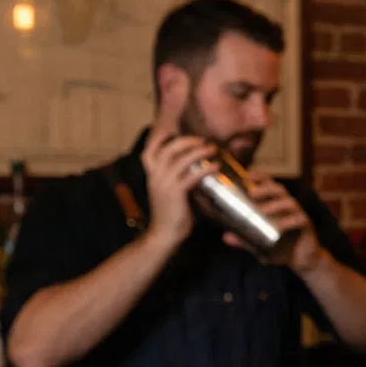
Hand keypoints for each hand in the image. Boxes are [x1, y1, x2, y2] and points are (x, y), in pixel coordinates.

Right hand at [141, 134, 215, 248]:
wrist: (164, 235)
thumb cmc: (171, 214)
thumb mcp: (170, 192)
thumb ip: (178, 178)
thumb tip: (197, 168)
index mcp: (151, 176)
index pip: (149, 150)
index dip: (159, 138)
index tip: (174, 131)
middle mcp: (155, 177)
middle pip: (167, 148)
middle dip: (186, 140)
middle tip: (202, 140)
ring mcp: (164, 184)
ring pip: (180, 159)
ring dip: (198, 151)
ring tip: (212, 150)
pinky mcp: (175, 193)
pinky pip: (192, 176)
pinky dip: (205, 169)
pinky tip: (216, 167)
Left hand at [236, 174, 323, 272]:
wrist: (303, 262)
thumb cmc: (281, 248)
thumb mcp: (260, 245)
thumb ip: (245, 240)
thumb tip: (225, 237)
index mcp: (277, 205)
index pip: (270, 186)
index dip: (260, 178)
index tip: (246, 175)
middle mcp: (289, 207)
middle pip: (279, 190)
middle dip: (266, 188)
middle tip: (252, 193)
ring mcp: (298, 215)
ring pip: (290, 202)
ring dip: (276, 204)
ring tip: (264, 210)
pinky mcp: (306, 227)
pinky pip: (299, 220)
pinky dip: (290, 221)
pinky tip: (281, 225)